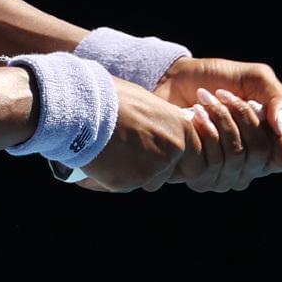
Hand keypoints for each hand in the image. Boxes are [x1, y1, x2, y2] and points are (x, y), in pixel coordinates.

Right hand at [76, 79, 206, 192]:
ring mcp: (151, 170)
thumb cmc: (111, 97)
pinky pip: (124, 184)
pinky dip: (113, 176)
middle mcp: (172, 152)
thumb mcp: (145, 103)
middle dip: (156, 170)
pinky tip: (100, 159)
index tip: (164, 155)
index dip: (179, 159)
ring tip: (113, 154)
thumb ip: (159, 121)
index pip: (197, 156)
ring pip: (148, 181)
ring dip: (134, 174)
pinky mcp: (128, 183)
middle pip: (170, 173)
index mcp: (181, 129)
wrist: (84, 108)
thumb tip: (156, 128)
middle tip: (134, 157)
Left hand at [152, 57, 281, 181]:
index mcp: (266, 145)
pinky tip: (194, 115)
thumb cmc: (216, 79)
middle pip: (261, 152)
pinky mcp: (198, 174)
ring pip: (237, 156)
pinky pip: (213, 161)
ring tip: (205, 99)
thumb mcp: (254, 78)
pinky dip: (205, 128)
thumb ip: (278, 98)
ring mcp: (224, 174)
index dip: (278, 136)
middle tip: (223, 94)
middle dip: (243, 115)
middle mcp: (247, 166)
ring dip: (221, 118)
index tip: (259, 108)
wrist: (173, 79)